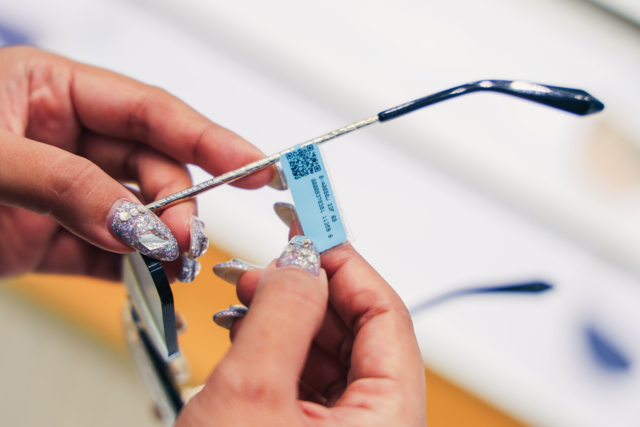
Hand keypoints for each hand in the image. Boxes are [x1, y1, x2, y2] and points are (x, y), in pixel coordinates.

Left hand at [0, 46, 273, 280]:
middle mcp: (65, 140)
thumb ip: (62, 182)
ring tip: (171, 262)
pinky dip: (133, 275)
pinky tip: (152, 284)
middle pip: (152, 167)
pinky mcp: (53, 242)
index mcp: (52, 91)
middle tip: (185, 236)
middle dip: (177, 203)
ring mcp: (65, 194)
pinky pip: (107, 258)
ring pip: (139, 214)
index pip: (148, 111)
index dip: (207, 138)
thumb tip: (134, 221)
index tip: (255, 165)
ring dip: (161, 241)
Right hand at [177, 239, 425, 425]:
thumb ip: (283, 316)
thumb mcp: (251, 395)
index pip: (386, 315)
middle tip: (267, 267)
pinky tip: (250, 336)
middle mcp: (378, 426)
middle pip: (358, 332)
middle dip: (308, 291)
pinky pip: (309, 381)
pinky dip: (280, 352)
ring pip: (330, 355)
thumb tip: (301, 261)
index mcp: (389, 420)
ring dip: (289, 320)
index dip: (345, 265)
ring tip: (248, 298)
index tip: (310, 230)